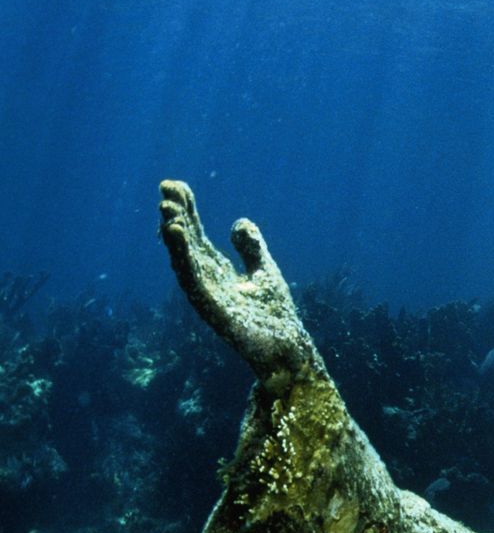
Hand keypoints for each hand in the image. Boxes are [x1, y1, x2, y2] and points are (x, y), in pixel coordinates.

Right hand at [159, 180, 317, 385]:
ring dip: (174, 235)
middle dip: (175, 216)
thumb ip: (251, 247)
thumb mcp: (264, 270)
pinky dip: (183, 257)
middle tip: (165, 188)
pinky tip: (177, 235)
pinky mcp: (212, 308)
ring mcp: (207, 295)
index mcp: (217, 270)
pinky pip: (193, 279)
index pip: (196, 235)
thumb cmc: (275, 315)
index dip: (187, 210)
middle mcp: (207, 280)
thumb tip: (239, 222)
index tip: (176, 185)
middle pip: (186, 243)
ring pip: (184, 260)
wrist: (288, 348)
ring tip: (166, 209)